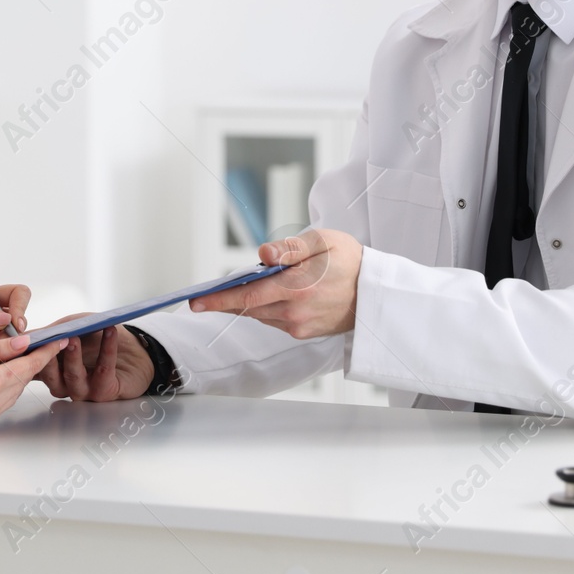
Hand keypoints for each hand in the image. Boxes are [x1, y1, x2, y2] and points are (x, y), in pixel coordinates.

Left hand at [0, 284, 31, 354]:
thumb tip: (4, 316)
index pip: (17, 293)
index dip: (20, 306)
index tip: (15, 324)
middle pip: (23, 315)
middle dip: (20, 330)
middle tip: (11, 345)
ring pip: (20, 336)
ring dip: (14, 346)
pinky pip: (13, 351)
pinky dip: (10, 358)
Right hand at [0, 333, 66, 440]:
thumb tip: (22, 342)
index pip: (27, 365)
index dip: (45, 351)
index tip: (60, 340)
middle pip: (22, 380)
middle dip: (29, 362)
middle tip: (36, 343)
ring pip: (11, 393)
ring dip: (14, 376)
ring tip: (13, 357)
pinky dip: (0, 389)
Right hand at [35, 319, 153, 401]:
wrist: (132, 350)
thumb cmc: (97, 337)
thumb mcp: (72, 326)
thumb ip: (53, 331)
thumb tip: (28, 333)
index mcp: (53, 369)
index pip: (33, 365)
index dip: (26, 356)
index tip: (23, 341)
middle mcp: (64, 384)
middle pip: (49, 377)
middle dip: (47, 359)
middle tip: (48, 341)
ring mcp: (84, 390)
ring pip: (73, 378)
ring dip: (73, 357)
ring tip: (73, 338)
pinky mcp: (105, 391)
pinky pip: (104, 370)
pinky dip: (107, 349)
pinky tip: (109, 331)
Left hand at [188, 229, 361, 338]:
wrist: (376, 291)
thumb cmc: (350, 261)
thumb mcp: (323, 242)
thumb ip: (290, 249)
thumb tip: (262, 254)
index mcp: (297, 288)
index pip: (247, 296)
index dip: (218, 299)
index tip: (197, 301)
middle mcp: (295, 312)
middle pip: (248, 307)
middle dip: (226, 300)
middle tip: (207, 294)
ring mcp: (299, 326)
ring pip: (260, 314)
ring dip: (247, 302)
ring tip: (243, 287)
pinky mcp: (304, 332)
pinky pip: (274, 320)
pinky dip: (265, 308)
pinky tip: (269, 295)